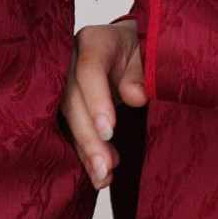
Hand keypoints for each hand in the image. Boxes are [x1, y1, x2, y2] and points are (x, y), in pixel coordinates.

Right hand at [60, 20, 145, 189]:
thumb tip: (134, 96)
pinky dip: (85, 156)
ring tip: (104, 177)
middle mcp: (71, 62)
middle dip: (88, 136)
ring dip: (85, 151)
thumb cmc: (144, 47)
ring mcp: (66, 85)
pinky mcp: (70, 106)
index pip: (89, 69)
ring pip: (67, 120)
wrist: (134, 50)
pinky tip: (100, 177)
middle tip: (106, 166)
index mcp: (94, 41)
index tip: (110, 131)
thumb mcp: (151, 52)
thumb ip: (144, 71)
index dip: (96, 100)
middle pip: (71, 99)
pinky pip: (71, 132)